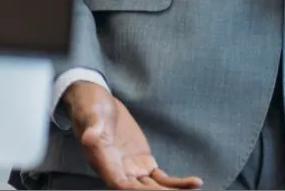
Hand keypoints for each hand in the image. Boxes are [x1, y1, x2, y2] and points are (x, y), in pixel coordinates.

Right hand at [63, 81, 201, 189]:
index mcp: (103, 161)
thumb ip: (92, 126)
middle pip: (138, 190)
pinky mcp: (142, 162)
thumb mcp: (91, 112)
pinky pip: (158, 177)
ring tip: (195, 186)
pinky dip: (173, 182)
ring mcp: (130, 168)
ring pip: (151, 186)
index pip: (118, 183)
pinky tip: (192, 183)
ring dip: (170, 189)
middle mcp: (116, 170)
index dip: (134, 190)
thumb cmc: (90, 106)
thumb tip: (89, 137)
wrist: (97, 102)